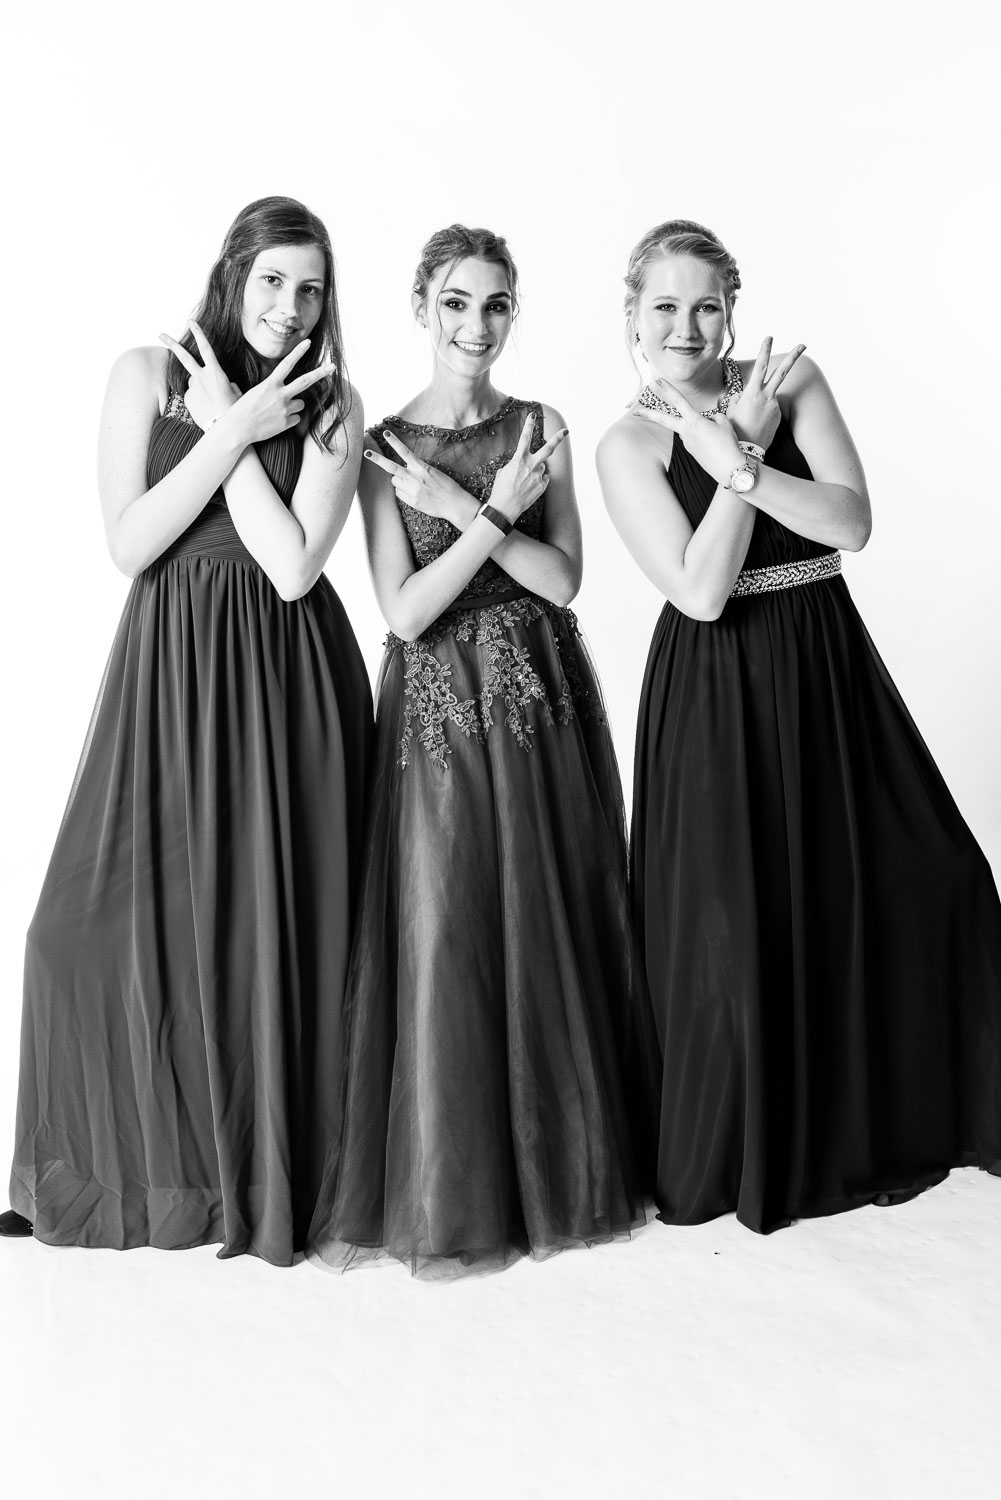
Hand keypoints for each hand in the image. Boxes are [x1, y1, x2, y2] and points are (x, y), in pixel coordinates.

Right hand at [159, 321, 333, 443]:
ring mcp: (285, 409)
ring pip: (300, 404)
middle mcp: (280, 395)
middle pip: (306, 381)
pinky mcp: (287, 423)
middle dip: (321, 373)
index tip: (308, 342)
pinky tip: (277, 422)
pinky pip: (296, 419)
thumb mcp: (254, 392)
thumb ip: (271, 388)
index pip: (287, 364)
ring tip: (277, 410)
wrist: (238, 429)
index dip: (298, 352)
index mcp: (270, 384)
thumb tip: (281, 390)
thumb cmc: (242, 409)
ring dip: (294, 405)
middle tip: (333, 366)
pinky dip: (290, 420)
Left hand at [159, 321, 240, 431]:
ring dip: (199, 388)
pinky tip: (206, 409)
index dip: (198, 333)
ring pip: (193, 382)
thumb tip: (219, 384)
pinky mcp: (187, 399)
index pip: (205, 348)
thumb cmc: (234, 410)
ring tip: (211, 402)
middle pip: (184, 357)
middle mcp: (201, 377)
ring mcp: (192, 388)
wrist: (224, 429)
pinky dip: (198, 400)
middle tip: (160, 334)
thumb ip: (226, 383)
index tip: (191, 322)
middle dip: (171, 344)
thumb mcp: (236, 392)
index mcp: (216, 372)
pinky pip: (192, 396)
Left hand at [363, 431, 475, 523]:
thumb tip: (401, 471)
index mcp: (421, 467)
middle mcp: (414, 478)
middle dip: (377, 459)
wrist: (454, 504)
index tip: (386, 433)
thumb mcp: (433, 472)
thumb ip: (416, 469)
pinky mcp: (411, 501)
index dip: (394, 442)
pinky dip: (403, 492)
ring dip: (399, 480)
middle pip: (391, 467)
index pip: (405, 452)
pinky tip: (414, 494)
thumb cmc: (446, 486)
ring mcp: (412, 490)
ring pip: (394, 481)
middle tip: (366, 453)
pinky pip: (399, 493)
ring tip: (413, 484)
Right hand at [488, 414, 568, 519]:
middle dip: (558, 438)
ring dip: (536, 469)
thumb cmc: (500, 490)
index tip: (533, 414)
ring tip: (525, 480)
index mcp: (519, 460)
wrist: (504, 508)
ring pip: (542, 467)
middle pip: (548, 449)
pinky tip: (529, 487)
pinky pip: (543, 478)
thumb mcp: (504, 472)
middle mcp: (531, 466)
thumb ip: (516, 464)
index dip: (529, 425)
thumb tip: (524, 465)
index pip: (525, 437)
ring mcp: (538, 476)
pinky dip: (538, 480)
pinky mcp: (542, 486)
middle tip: (566, 431)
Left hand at [631, 381, 742, 487]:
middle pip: (663, 420)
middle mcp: (686, 432)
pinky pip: (695, 440)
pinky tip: (716, 447)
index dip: (669, 389)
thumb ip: (713, 418)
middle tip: (634, 410)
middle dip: (648, 414)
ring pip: (688, 430)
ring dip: (700, 430)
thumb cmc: (729, 445)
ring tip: (718, 441)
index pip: (679, 401)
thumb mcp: (724, 424)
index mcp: (695, 421)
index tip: (659, 381)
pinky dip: (704, 440)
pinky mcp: (691, 452)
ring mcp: (687, 443)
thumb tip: (707, 422)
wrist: (730, 469)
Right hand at [725, 337, 805, 448]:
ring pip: (768, 396)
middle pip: (782, 373)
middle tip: (803, 344)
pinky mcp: (778, 417)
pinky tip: (755, 426)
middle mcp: (767, 397)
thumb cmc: (734, 432)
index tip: (769, 338)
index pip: (760, 367)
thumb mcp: (729, 411)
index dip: (764, 351)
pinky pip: (768, 410)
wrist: (746, 452)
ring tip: (749, 419)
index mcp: (752, 393)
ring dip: (760, 403)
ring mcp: (774, 407)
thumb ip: (737, 398)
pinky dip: (761, 414)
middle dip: (793, 357)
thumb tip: (743, 395)